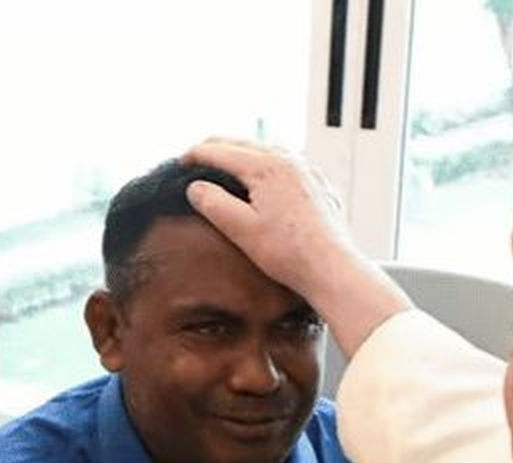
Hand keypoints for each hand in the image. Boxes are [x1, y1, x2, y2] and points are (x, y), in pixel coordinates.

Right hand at [182, 139, 409, 352]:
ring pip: (267, 151)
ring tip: (226, 165)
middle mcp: (289, 160)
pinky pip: (287, 166)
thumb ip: (212, 203)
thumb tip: (195, 187)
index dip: (195, 154)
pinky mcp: (319, 186)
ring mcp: (307, 171)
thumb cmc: (289, 252)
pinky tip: (263, 179)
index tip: (180, 161)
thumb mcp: (240, 228)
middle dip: (217, 148)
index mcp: (266, 166)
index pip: (220, 150)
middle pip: (243, 143)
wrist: (332, 269)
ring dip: (243, 154)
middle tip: (197, 158)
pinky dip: (267, 166)